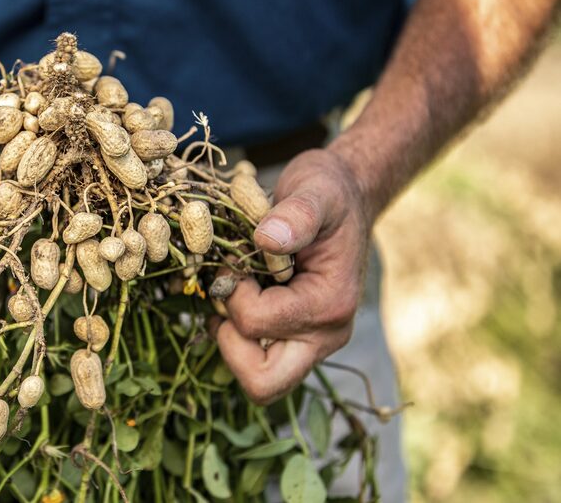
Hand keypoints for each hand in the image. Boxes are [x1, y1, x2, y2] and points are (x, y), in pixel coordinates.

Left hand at [209, 149, 369, 404]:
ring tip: (233, 293)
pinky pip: (257, 360)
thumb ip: (296, 213)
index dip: (232, 291)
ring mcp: (311, 342)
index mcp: (330, 305)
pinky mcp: (296, 339)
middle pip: (264, 383)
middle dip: (230, 344)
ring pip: (258, 380)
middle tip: (227, 298)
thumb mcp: (315, 189)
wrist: (344, 197)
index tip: (236, 256)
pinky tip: (237, 295)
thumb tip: (268, 239)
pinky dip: (235, 335)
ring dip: (230, 340)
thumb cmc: (329, 192)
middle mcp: (324, 336)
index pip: (257, 324)